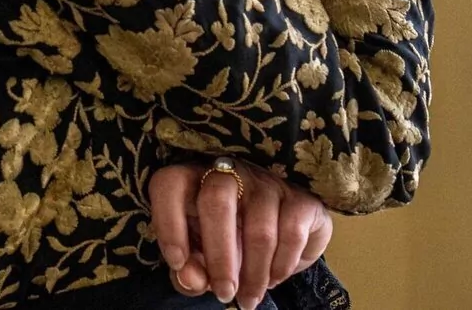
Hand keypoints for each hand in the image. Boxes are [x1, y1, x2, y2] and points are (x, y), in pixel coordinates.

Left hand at [149, 159, 334, 309]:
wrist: (284, 234)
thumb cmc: (229, 245)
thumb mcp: (202, 262)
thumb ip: (189, 273)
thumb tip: (191, 280)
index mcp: (193, 183)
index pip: (170, 185)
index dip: (169, 223)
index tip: (177, 263)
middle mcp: (229, 174)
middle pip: (216, 201)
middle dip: (219, 257)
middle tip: (224, 293)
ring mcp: (267, 182)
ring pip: (258, 228)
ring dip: (254, 274)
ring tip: (249, 299)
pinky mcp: (301, 198)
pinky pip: (292, 234)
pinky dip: (282, 267)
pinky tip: (274, 279)